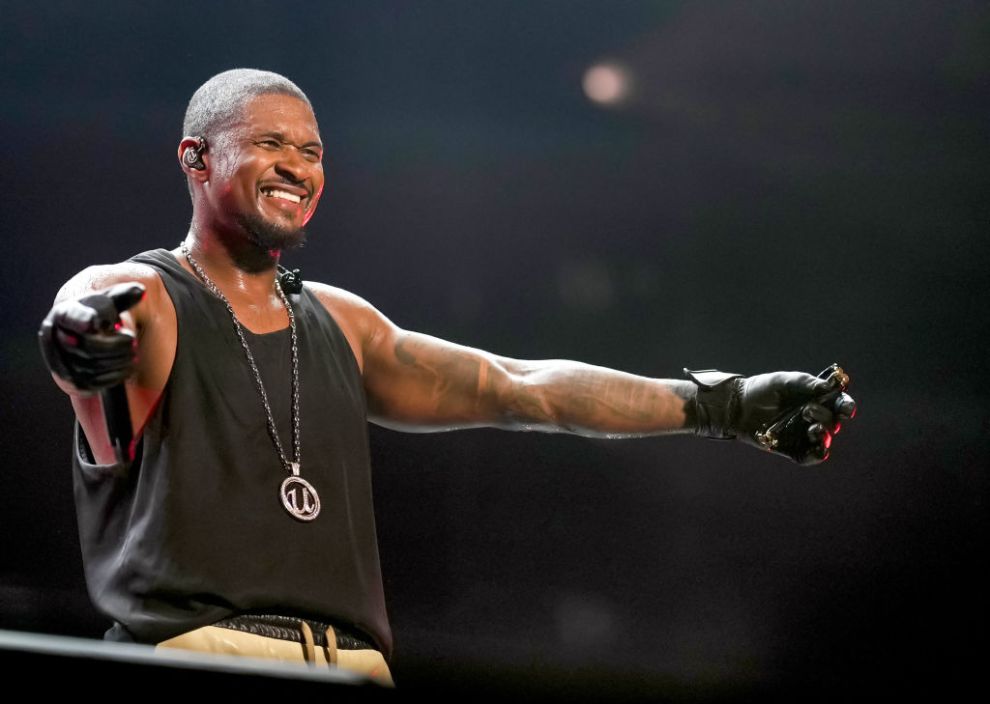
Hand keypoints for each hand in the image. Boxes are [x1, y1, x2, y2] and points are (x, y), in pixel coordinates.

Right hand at [39, 282, 145, 391]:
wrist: (85, 335)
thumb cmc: (100, 313)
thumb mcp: (110, 300)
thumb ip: (124, 295)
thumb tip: (141, 291)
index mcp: (64, 314)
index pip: (71, 316)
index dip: (81, 319)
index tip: (94, 323)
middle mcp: (56, 337)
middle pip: (87, 345)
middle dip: (115, 345)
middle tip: (133, 341)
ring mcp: (60, 360)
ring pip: (92, 366)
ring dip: (119, 360)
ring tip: (133, 352)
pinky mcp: (71, 381)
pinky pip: (95, 382)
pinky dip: (116, 375)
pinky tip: (128, 366)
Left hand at [685, 365, 856, 464]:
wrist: (739, 406)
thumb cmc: (763, 390)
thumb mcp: (785, 381)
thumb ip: (807, 383)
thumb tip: (830, 386)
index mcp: (817, 400)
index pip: (840, 404)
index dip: (846, 407)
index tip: (845, 408)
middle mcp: (814, 418)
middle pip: (834, 423)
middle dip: (827, 417)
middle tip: (808, 410)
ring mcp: (804, 434)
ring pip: (825, 440)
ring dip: (824, 434)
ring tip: (811, 427)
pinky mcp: (793, 449)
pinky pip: (811, 457)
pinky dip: (816, 455)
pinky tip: (815, 446)